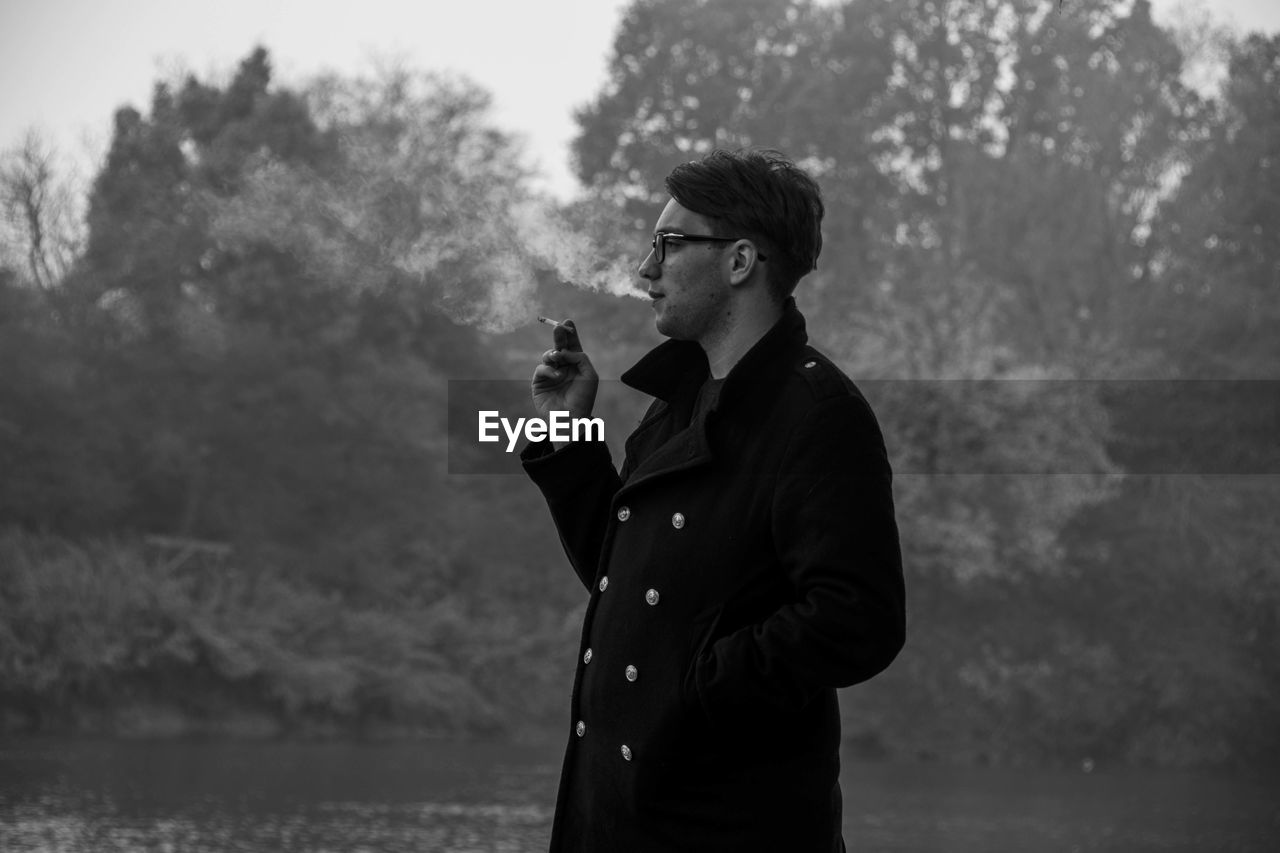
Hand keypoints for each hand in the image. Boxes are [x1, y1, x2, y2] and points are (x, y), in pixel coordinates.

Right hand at [531, 320, 598, 436]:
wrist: (570, 419)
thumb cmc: (583, 398)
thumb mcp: (590, 374)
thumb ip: (580, 357)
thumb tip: (563, 350)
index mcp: (576, 366)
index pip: (572, 346)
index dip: (570, 334)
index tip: (567, 322)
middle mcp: (563, 368)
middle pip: (559, 347)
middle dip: (559, 336)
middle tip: (558, 327)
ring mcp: (550, 375)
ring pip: (548, 355)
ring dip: (553, 354)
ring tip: (558, 358)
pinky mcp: (539, 382)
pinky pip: (541, 368)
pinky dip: (549, 369)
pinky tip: (557, 375)